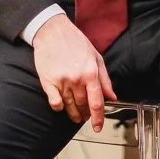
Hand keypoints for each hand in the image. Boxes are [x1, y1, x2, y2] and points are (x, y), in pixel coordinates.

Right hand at [31, 14, 115, 130]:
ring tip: (76, 116)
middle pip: (83, 106)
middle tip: (85, 117)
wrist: (52, 31)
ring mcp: (62, 81)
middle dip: (85, 115)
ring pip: (69, 106)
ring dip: (74, 114)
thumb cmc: (75, 42)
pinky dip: (59, 108)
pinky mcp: (48, 81)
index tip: (98, 127)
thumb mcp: (96, 56)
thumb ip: (105, 78)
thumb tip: (112, 97)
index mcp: (91, 73)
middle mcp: (77, 79)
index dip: (98, 118)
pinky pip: (55, 103)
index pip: (97, 102)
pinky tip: (61, 106)